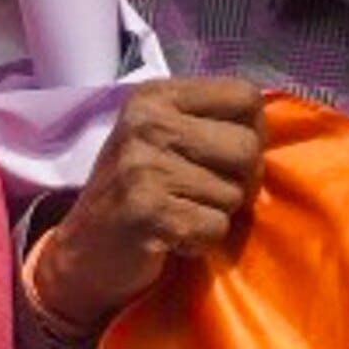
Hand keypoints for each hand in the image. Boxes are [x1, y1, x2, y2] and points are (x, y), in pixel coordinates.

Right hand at [26, 76, 270, 339]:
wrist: (82, 251)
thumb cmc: (133, 191)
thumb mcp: (161, 138)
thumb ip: (209, 123)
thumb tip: (267, 130)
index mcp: (155, 96)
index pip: (245, 96)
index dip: (251, 132)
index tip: (222, 157)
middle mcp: (147, 123)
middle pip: (247, 147)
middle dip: (237, 180)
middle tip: (202, 193)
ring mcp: (143, 166)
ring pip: (234, 194)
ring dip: (214, 214)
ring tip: (179, 213)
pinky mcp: (147, 211)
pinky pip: (215, 227)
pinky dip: (201, 241)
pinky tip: (171, 235)